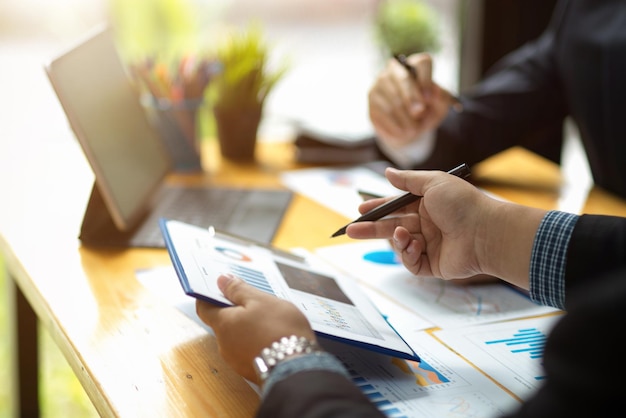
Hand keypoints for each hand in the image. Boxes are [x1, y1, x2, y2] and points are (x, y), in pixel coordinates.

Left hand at [196, 274, 315, 384]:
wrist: (298, 368)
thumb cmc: (280, 330)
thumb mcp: (261, 300)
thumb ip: (239, 290)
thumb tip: (221, 280)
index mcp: (223, 324)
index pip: (204, 308)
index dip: (209, 296)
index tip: (220, 288)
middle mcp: (224, 345)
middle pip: (224, 322)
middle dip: (236, 311)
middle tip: (256, 301)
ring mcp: (237, 361)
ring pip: (238, 337)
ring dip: (248, 327)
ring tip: (270, 320)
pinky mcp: (251, 371)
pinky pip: (249, 351)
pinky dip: (257, 342)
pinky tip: (274, 337)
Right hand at [346, 168, 544, 288]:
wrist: (485, 232)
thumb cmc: (462, 203)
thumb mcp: (433, 182)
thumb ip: (407, 180)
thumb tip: (387, 172)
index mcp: (427, 205)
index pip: (396, 206)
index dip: (378, 208)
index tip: (360, 210)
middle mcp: (427, 225)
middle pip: (392, 227)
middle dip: (371, 229)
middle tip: (351, 230)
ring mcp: (430, 245)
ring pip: (400, 245)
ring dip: (396, 239)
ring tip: (402, 234)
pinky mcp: (433, 265)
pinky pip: (412, 262)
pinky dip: (409, 254)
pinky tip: (416, 245)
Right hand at [368, 53, 454, 148]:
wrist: (407, 128)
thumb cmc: (426, 113)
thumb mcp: (439, 107)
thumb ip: (440, 99)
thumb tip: (433, 92)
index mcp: (417, 66)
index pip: (423, 63)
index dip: (426, 80)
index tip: (429, 99)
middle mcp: (396, 69)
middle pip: (404, 78)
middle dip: (412, 98)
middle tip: (419, 113)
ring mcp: (380, 82)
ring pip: (393, 99)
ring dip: (405, 119)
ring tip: (413, 131)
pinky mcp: (371, 97)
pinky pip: (382, 112)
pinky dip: (395, 125)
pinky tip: (402, 132)